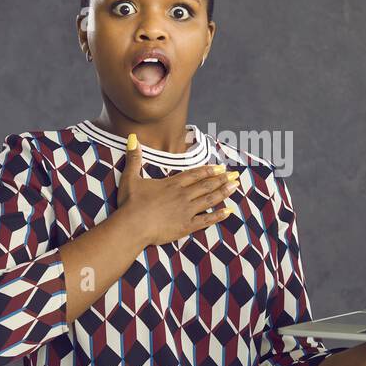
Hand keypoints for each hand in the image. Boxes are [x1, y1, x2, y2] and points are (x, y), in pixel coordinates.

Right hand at [116, 134, 240, 245]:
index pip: (195, 174)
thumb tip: (132, 138)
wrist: (132, 225)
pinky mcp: (186, 226)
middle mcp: (182, 195)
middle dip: (221, 179)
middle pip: (206, 185)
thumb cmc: (130, 203)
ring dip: (223, 192)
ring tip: (235, 186)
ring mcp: (186, 211)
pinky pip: (206, 220)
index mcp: (172, 184)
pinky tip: (228, 211)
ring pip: (209, 199)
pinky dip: (218, 216)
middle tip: (234, 175)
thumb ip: (134, 159)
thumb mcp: (130, 178)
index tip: (221, 167)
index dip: (209, 170)